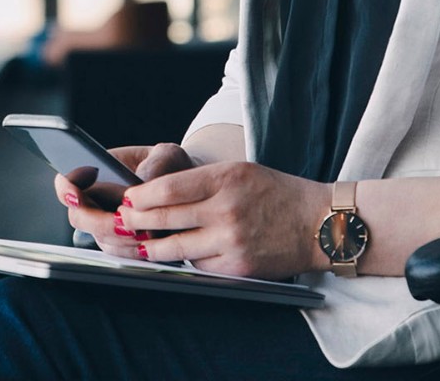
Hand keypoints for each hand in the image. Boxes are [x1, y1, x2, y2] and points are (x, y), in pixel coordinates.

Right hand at [53, 142, 193, 258]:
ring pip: (99, 238)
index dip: (66, 188)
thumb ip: (154, 167)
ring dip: (119, 238)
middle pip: (79, 217)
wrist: (185, 189)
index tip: (74, 192)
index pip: (69, 180)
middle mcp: (98, 199)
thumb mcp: (167, 156)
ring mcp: (106, 223)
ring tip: (143, 231)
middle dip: (97, 221)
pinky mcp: (121, 243)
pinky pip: (117, 253)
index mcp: (100, 170)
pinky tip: (148, 242)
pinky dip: (130, 251)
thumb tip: (140, 186)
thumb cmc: (171, 167)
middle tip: (120, 219)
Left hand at [116, 160, 326, 278]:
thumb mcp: (239, 171)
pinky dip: (186, 260)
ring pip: (175, 248)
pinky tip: (180, 253)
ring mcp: (231, 242)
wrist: (317, 223)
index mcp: (226, 178)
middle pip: (166, 218)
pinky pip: (198, 266)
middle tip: (123, 220)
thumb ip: (201, 181)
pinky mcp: (236, 268)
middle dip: (137, 220)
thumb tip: (157, 194)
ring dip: (152, 246)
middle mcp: (226, 210)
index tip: (127, 198)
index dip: (141, 196)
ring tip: (141, 242)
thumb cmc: (276, 192)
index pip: (169, 189)